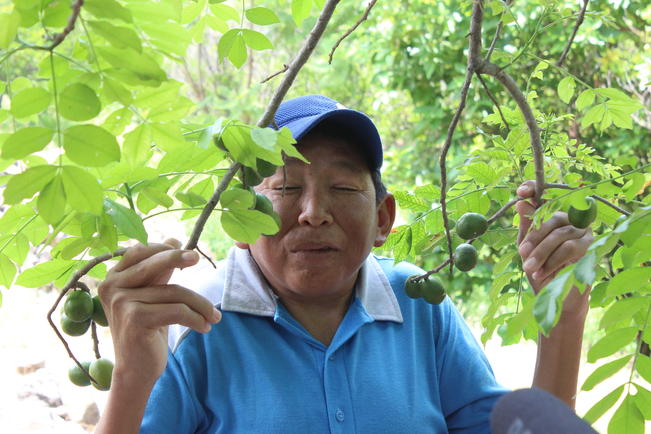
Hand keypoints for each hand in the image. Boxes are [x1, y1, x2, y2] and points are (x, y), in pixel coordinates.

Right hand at [98, 238, 220, 386]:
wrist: (136, 369)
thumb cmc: (146, 329)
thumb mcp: (151, 295)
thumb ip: (159, 270)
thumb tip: (174, 238)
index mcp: (113, 277)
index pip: (141, 251)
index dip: (164, 249)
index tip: (187, 253)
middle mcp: (112, 286)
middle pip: (155, 263)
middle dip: (180, 258)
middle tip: (197, 259)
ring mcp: (122, 302)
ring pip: (175, 292)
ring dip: (201, 304)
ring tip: (213, 316)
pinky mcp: (135, 319)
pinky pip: (177, 311)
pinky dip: (197, 319)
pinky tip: (205, 327)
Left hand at [515, 181, 592, 317]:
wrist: (556, 299)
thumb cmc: (540, 272)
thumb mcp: (527, 250)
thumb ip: (526, 227)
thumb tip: (521, 202)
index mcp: (552, 218)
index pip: (545, 196)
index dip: (534, 189)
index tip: (520, 193)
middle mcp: (571, 220)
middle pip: (553, 218)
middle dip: (534, 237)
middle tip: (521, 253)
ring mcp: (584, 233)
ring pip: (560, 235)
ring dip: (541, 253)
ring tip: (529, 268)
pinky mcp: (592, 248)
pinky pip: (570, 248)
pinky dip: (552, 261)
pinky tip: (542, 273)